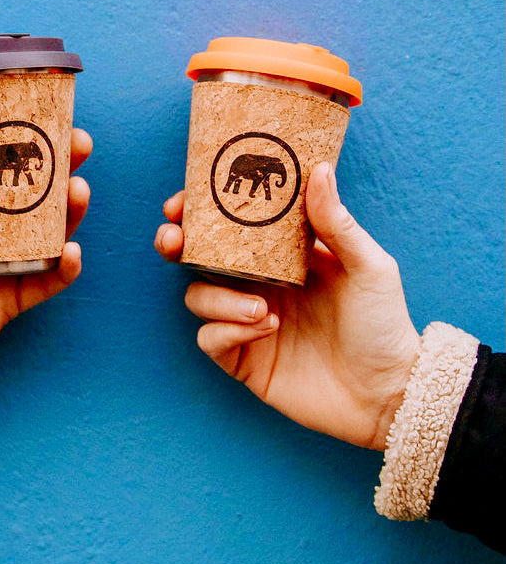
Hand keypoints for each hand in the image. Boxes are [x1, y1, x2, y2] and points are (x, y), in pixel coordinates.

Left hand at [0, 128, 92, 405]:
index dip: (12, 148)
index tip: (33, 119)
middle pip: (28, 198)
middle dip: (57, 169)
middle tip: (76, 144)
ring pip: (45, 235)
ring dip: (68, 213)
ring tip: (78, 190)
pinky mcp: (7, 305)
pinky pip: (43, 284)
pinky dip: (63, 270)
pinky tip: (73, 251)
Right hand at [155, 162, 419, 449]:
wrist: (388, 393)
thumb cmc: (383, 325)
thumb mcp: (368, 266)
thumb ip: (336, 223)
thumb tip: (319, 170)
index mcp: (280, 257)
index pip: (230, 226)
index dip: (199, 211)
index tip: (183, 201)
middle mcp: (256, 285)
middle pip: (195, 258)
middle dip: (176, 245)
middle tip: (174, 239)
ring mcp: (245, 322)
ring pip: (197, 296)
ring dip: (219, 297)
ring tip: (260, 308)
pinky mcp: (242, 359)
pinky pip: (209, 338)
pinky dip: (227, 330)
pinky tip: (264, 329)